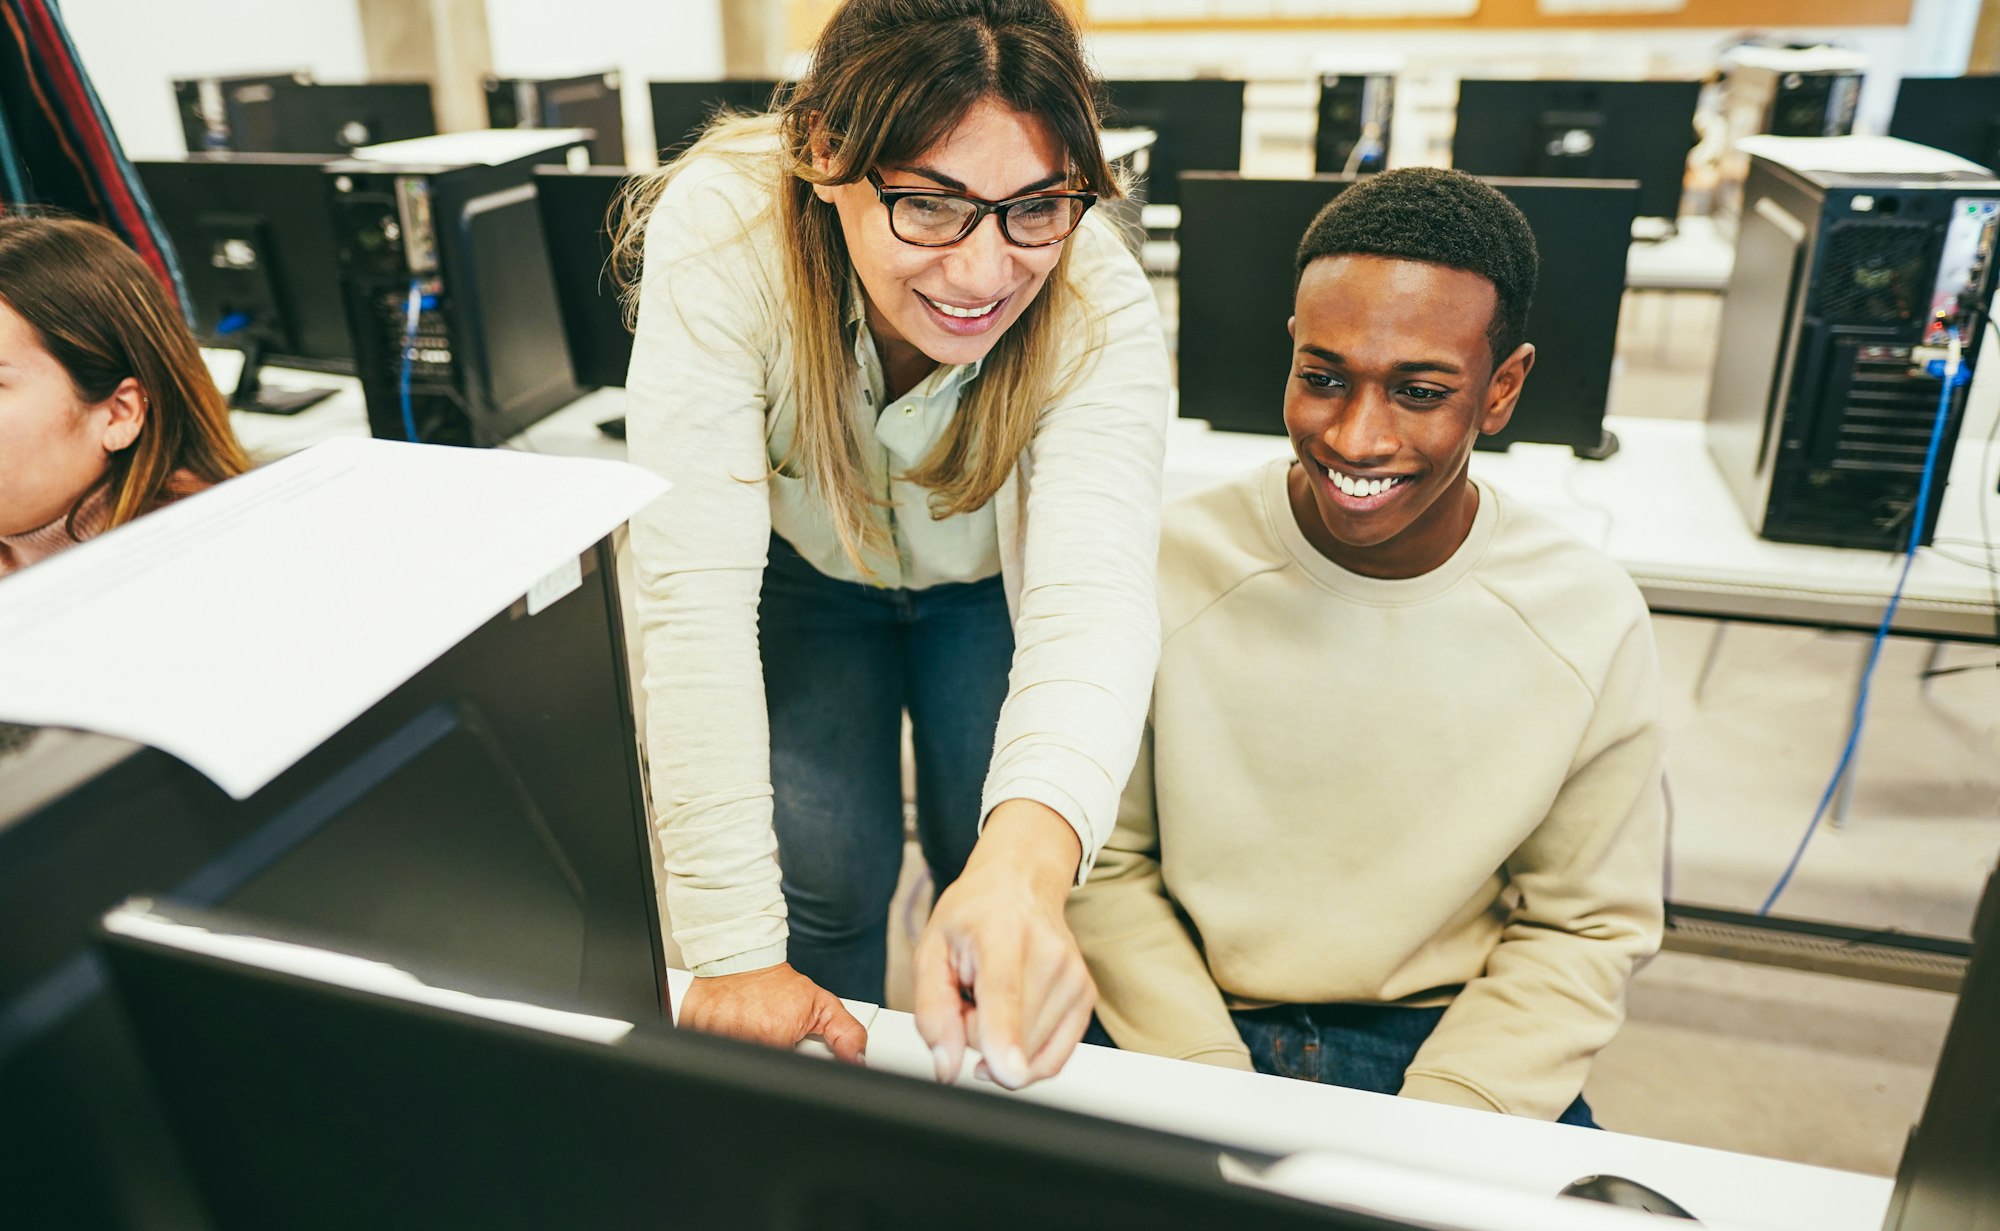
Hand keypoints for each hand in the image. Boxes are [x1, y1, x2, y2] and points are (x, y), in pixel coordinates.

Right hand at [677, 962, 866, 1062]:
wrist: (741, 957)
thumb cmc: (779, 984)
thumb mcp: (822, 1005)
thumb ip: (845, 1034)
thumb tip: (858, 1061)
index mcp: (774, 1034)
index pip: (783, 1072)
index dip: (787, 1064)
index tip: (787, 1052)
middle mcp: (742, 1035)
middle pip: (755, 1068)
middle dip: (765, 1056)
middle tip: (768, 1036)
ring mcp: (713, 1032)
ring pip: (729, 1061)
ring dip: (740, 1050)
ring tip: (750, 1029)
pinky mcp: (691, 1026)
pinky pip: (702, 1049)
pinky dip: (715, 1043)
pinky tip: (729, 1027)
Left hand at [912, 799, 1094, 1090]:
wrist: (1020, 885)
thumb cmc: (973, 916)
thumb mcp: (930, 952)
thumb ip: (932, 1012)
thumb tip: (947, 1068)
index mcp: (1002, 934)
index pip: (1005, 994)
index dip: (1005, 1039)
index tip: (1010, 1074)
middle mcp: (1049, 954)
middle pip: (1011, 1039)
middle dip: (978, 1035)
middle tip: (972, 994)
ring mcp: (1074, 978)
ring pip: (1029, 1057)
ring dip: (1001, 1042)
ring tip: (993, 999)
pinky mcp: (1086, 998)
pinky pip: (1051, 1060)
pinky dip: (1024, 1052)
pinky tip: (1013, 1020)